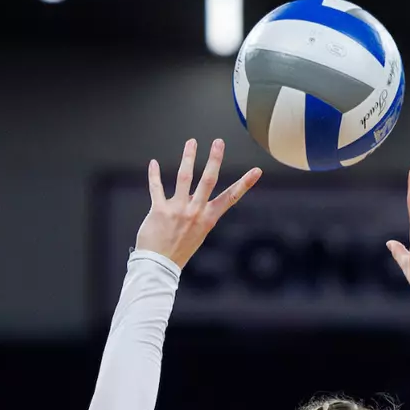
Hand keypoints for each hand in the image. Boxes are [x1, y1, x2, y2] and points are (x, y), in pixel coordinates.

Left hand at [136, 138, 261, 267]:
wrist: (159, 266)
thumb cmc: (177, 251)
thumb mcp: (196, 233)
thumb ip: (196, 212)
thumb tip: (194, 196)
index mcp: (208, 218)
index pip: (230, 198)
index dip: (244, 184)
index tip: (256, 171)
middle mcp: (195, 212)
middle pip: (208, 180)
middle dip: (215, 159)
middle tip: (218, 142)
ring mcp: (178, 210)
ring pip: (184, 178)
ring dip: (188, 157)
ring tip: (192, 142)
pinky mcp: (159, 210)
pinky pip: (156, 188)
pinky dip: (154, 175)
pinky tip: (153, 164)